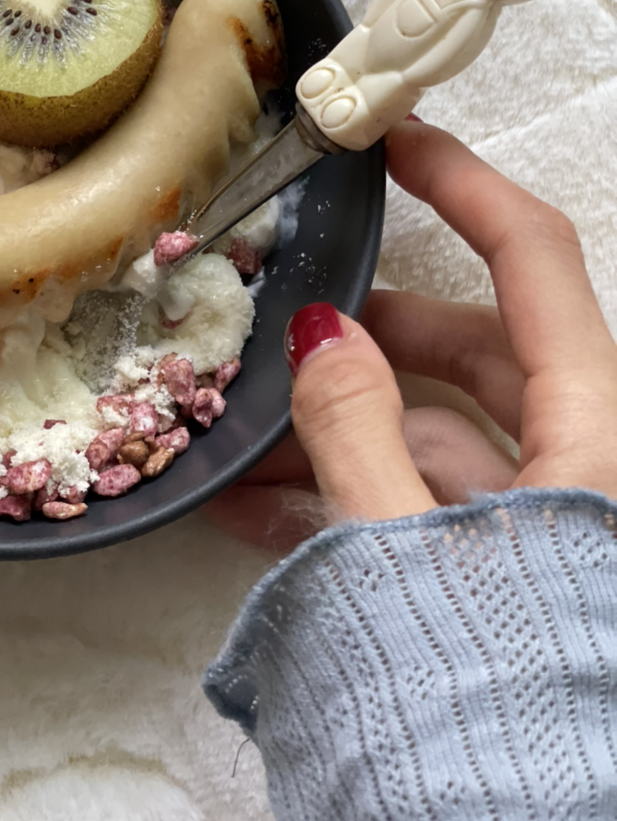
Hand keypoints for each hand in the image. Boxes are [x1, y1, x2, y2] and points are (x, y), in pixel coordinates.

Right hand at [207, 119, 616, 551]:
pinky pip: (432, 503)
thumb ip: (355, 432)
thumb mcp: (400, 548)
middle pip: (481, 345)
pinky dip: (354, 493)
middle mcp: (584, 460)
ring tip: (243, 446)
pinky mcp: (510, 566)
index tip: (397, 138)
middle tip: (295, 317)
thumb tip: (322, 331)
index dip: (464, 183)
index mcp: (592, 432)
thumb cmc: (480, 687)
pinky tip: (259, 508)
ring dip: (344, 427)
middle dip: (376, 330)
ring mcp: (548, 516)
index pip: (533, 258)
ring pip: (447, 430)